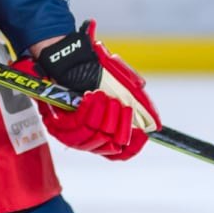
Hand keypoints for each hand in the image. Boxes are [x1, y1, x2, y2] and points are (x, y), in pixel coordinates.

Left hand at [29, 21, 160, 160]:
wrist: (70, 58)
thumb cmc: (96, 71)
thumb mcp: (125, 86)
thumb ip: (141, 105)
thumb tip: (156, 126)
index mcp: (105, 132)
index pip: (121, 153)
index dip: (133, 147)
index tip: (142, 133)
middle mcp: (89, 138)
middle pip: (110, 147)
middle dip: (118, 124)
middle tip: (119, 104)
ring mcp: (72, 135)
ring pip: (93, 137)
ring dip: (102, 116)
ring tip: (104, 96)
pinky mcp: (57, 126)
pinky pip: (76, 126)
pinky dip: (87, 111)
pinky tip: (92, 97)